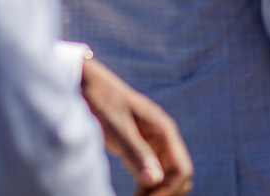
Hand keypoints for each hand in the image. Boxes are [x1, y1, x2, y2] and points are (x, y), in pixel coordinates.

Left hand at [80, 57, 192, 195]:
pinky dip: (148, 188)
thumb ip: (137, 154)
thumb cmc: (101, 103)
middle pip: (181, 176)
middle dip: (166, 193)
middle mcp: (165, 138)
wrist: (88, 85)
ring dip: (158, 191)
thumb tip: (155, 181)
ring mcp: (155, 143)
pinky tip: (133, 193)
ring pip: (169, 176)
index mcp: (164, 132)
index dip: (166, 191)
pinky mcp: (142, 147)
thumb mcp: (118, 130)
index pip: (181, 170)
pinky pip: (154, 173)